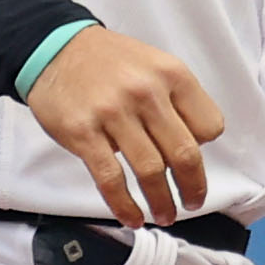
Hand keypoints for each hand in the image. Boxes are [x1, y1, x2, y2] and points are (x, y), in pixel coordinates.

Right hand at [27, 27, 224, 226]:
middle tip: (192, 203)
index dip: (204, 148)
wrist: (55, 47)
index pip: (209, 126)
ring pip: (150, 171)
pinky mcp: (83, 133)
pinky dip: (125, 205)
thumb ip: (176, 100)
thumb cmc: (109, 62)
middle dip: (193, 188)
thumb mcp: (154, 65)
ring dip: (162, 202)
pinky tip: (132, 217)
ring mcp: (113, 113)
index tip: (192, 160)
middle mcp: (146, 92)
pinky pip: (111, 179)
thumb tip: (191, 146)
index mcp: (171, 75)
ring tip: (165, 215)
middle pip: (184, 154)